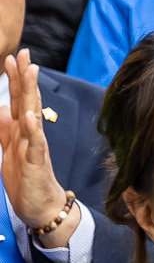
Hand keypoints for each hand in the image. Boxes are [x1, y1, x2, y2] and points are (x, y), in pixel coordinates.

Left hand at [0, 52, 67, 244]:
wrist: (41, 209)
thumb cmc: (27, 181)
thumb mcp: (10, 152)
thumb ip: (6, 130)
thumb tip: (3, 108)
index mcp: (22, 132)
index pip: (19, 100)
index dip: (16, 79)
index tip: (14, 57)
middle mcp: (30, 135)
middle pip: (27, 101)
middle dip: (25, 77)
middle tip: (24, 54)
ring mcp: (35, 147)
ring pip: (33, 116)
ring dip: (31, 94)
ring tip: (30, 73)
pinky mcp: (36, 163)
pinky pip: (35, 144)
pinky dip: (32, 129)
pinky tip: (30, 115)